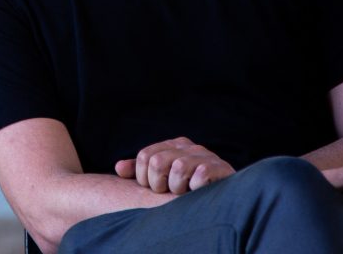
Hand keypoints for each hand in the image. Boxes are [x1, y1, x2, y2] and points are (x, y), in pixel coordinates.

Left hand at [114, 137, 235, 194]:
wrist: (224, 198)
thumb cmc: (187, 190)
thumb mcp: (162, 179)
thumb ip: (139, 172)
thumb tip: (118, 168)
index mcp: (173, 145)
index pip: (145, 157)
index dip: (144, 179)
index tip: (155, 188)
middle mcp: (188, 146)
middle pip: (157, 162)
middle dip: (159, 184)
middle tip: (168, 192)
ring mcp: (205, 155)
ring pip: (177, 168)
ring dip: (177, 188)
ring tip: (184, 193)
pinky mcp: (220, 167)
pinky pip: (199, 176)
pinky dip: (195, 188)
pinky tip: (198, 192)